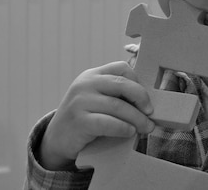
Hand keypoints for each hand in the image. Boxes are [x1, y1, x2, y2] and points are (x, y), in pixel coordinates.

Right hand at [37, 61, 153, 170]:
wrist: (57, 139)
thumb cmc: (85, 117)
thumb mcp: (97, 98)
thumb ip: (115, 93)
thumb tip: (149, 101)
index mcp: (92, 74)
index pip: (121, 68)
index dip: (138, 81)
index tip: (146, 98)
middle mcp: (85, 84)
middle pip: (123, 85)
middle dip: (142, 99)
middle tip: (151, 113)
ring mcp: (80, 102)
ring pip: (118, 106)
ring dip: (137, 118)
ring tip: (146, 127)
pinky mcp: (78, 121)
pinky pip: (107, 123)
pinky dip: (123, 128)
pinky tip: (130, 132)